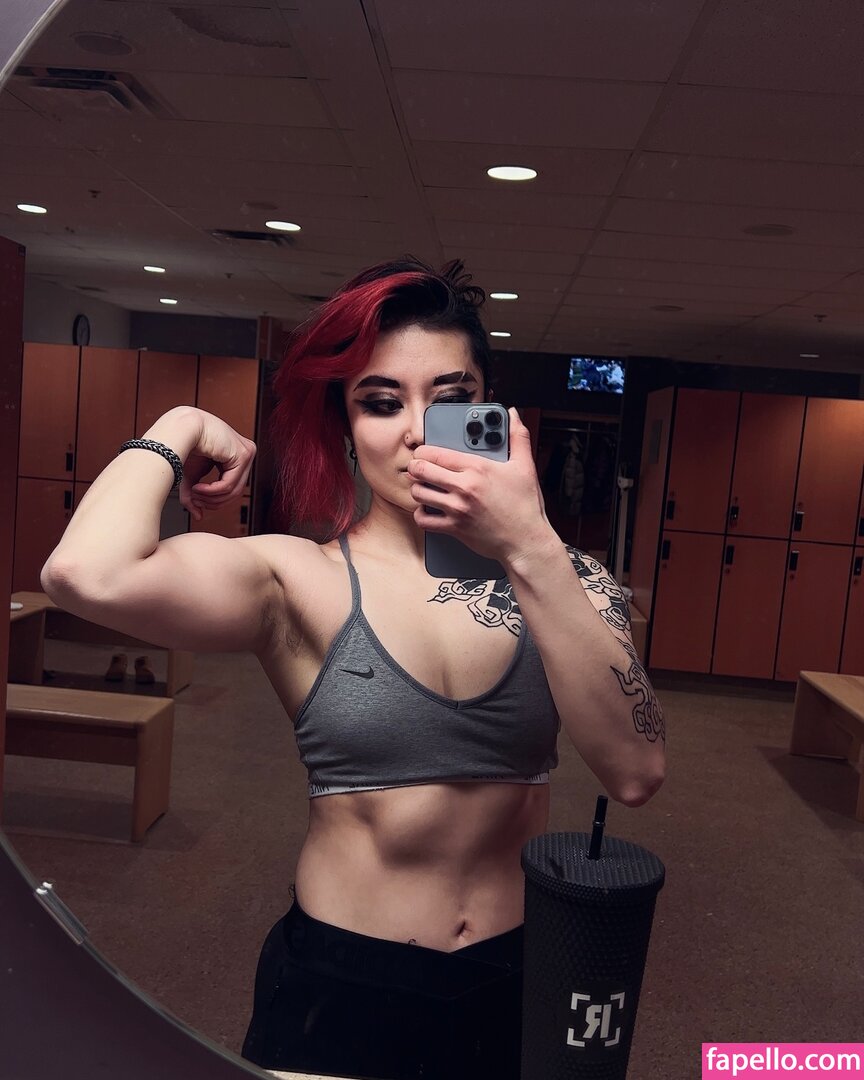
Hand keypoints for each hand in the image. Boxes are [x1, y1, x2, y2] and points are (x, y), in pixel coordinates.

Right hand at [174, 409, 255, 522]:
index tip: (196, 502)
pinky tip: (199, 488)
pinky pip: (230, 484)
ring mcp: (247, 453)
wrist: (180, 427)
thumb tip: (199, 516)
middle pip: (235, 492)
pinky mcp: (244, 454)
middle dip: (213, 501)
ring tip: (195, 493)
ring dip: (211, 498)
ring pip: (234, 491)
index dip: (214, 500)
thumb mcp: (190, 477)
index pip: (232, 488)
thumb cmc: (184, 445)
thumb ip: (195, 496)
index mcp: (235, 458)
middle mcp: (244, 454)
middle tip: (195, 501)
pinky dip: (212, 491)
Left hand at [407, 407, 554, 564]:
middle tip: (418, 468)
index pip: (435, 453)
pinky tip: (427, 509)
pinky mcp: (454, 528)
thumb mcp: (525, 466)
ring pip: (419, 493)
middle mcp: (464, 487)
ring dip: (417, 489)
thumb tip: (513, 414)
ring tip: (423, 486)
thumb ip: (518, 436)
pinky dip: (421, 514)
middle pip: (420, 470)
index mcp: (477, 468)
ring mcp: (457, 509)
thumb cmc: (526, 505)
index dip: (423, 451)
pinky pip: (424, 520)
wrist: (526, 540)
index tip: (423, 452)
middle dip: (415, 467)